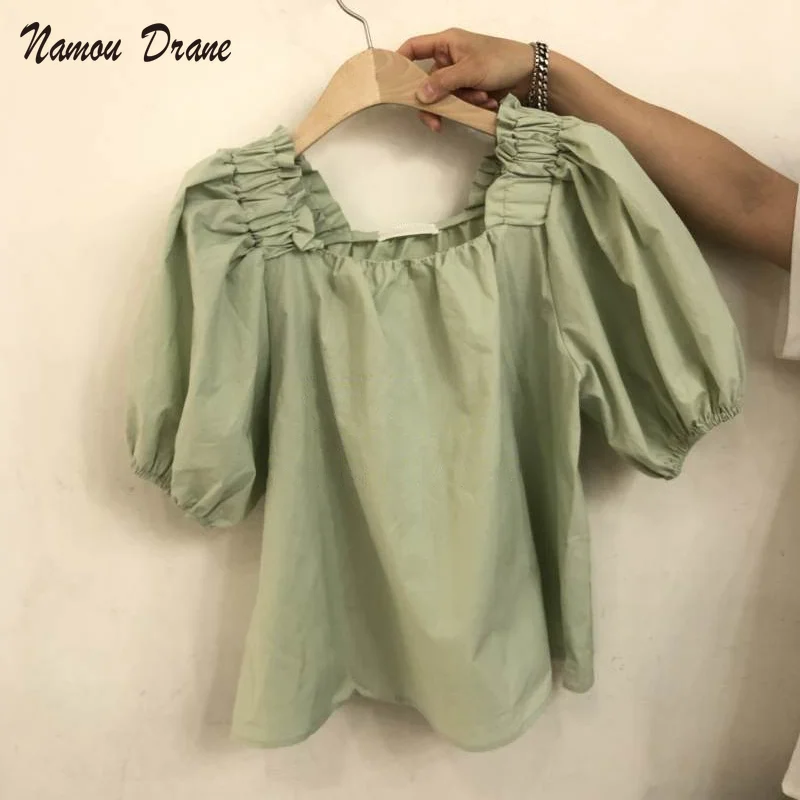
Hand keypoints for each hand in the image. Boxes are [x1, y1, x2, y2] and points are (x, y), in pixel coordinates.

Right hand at [397, 29, 533, 131]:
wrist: (532, 75)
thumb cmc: (502, 60)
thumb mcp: (470, 70)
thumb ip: (443, 83)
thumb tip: (419, 96)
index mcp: (446, 43)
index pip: (413, 48)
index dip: (399, 62)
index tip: (390, 82)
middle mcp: (448, 58)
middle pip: (426, 83)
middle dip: (437, 101)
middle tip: (438, 122)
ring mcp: (458, 75)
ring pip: (444, 97)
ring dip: (461, 103)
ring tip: (482, 99)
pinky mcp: (468, 90)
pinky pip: (459, 102)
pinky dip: (471, 105)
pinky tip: (488, 101)